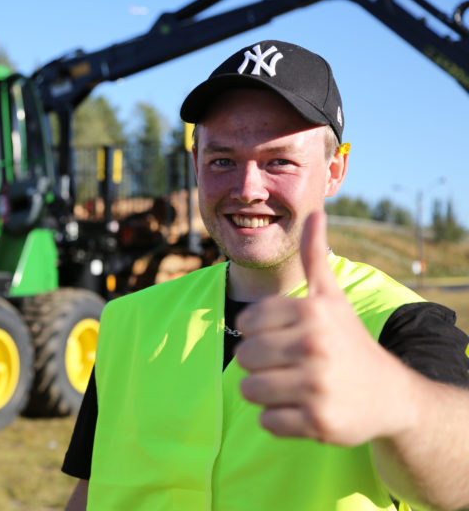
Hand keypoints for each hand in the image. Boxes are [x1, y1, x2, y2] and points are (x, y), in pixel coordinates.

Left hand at [234, 211, 407, 445]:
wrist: (391, 396)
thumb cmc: (349, 341)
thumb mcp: (332, 298)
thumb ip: (315, 258)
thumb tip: (314, 212)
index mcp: (311, 312)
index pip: (245, 322)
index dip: (258, 333)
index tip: (283, 337)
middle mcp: (314, 345)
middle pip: (243, 357)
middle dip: (260, 364)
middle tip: (289, 365)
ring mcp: (316, 385)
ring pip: (249, 389)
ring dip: (265, 392)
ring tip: (294, 386)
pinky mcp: (317, 421)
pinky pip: (266, 421)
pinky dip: (279, 419)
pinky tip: (304, 408)